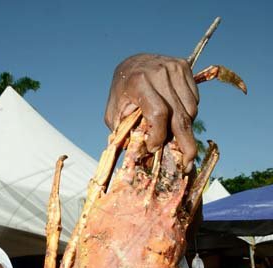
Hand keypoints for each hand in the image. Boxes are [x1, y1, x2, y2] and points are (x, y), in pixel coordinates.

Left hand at [104, 54, 198, 171]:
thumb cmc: (122, 93)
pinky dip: (188, 114)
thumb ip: (123, 131)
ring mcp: (174, 68)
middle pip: (179, 115)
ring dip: (184, 128)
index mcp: (139, 82)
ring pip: (190, 110)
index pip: (158, 114)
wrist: (131, 63)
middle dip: (185, 143)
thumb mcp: (114, 112)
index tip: (153, 148)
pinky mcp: (184, 67)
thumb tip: (140, 153)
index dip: (158, 135)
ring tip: (173, 134)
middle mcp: (159, 73)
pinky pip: (194, 100)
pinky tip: (175, 115)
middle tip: (188, 163)